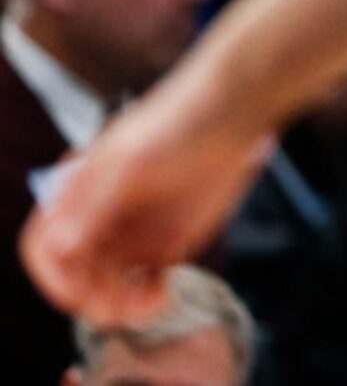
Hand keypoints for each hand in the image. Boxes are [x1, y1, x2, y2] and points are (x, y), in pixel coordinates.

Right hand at [22, 77, 270, 326]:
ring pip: (108, 287)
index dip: (53, 276)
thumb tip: (61, 245)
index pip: (44, 246)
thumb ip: (95, 203)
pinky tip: (165, 295)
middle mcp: (100, 217)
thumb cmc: (177, 121)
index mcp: (79, 192)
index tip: (78, 292)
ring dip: (121, 305)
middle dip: (93, 298)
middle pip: (76, 277)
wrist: (231, 111)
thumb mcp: (130, 160)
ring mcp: (132, 232)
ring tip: (151, 302)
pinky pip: (144, 285)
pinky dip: (148, 300)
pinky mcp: (165, 241)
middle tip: (122, 306)